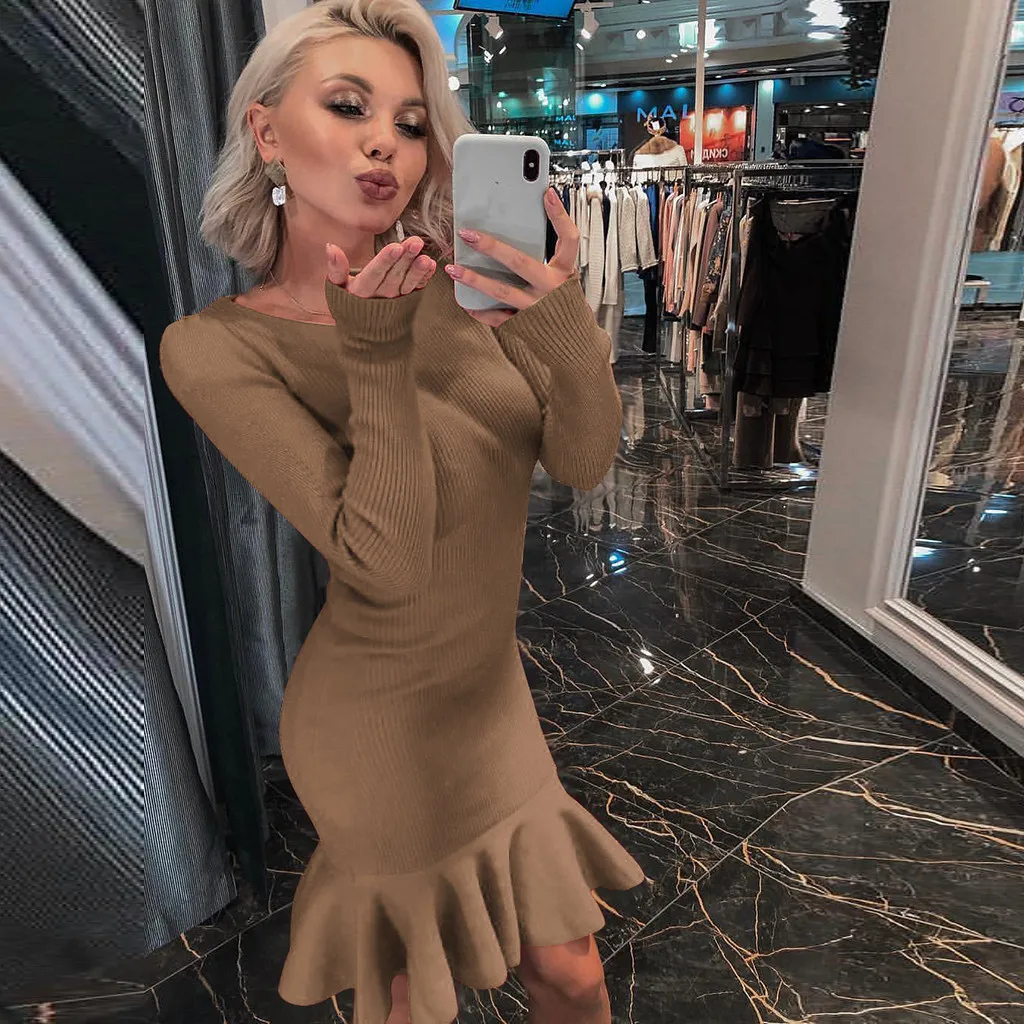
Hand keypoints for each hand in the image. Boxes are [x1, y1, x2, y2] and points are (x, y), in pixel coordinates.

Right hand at [326, 236, 436, 298]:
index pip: (374, 273)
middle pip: (394, 274)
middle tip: (415, 243)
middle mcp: (381, 295)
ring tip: (425, 257)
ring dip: (417, 269)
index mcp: (362, 290)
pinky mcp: (407, 300)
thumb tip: (330, 247)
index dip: (385, 260)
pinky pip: (417, 289)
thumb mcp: (338, 288)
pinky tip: (431, 266)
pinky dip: (425, 278)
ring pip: (407, 283)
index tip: (395, 247)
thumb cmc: (351, 306)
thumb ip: (336, 268)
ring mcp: (396, 299)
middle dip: (405, 258)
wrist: (366, 335)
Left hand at [445, 188, 579, 327]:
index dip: (560, 215)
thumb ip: (549, 259)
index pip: (568, 239)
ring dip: (474, 279)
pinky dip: (478, 310)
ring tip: (453, 268)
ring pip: (501, 291)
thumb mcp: (565, 279)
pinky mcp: (523, 326)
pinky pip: (496, 318)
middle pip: (519, 262)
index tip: (547, 194)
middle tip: (468, 233)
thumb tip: (522, 231)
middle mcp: (551, 289)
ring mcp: (535, 308)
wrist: (574, 345)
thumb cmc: (565, 308)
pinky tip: (464, 300)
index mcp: (564, 273)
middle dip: (491, 246)